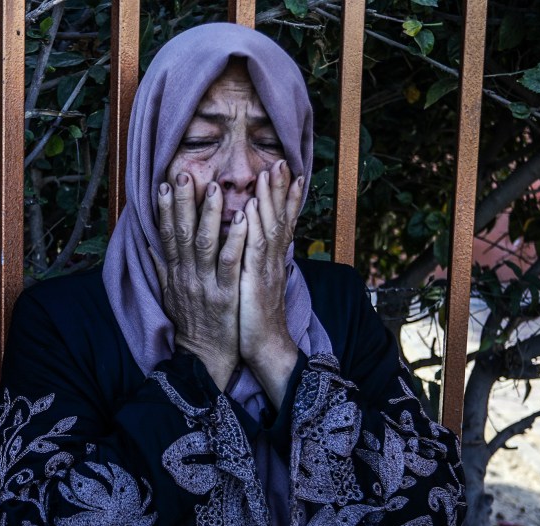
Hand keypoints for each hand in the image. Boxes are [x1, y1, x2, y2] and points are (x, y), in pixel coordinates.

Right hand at [152, 173, 248, 388]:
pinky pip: (230, 263)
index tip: (164, 184)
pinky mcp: (225, 295)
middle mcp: (187, 276)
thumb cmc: (191, 325)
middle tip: (183, 173)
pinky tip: (243, 218)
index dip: (165, 209)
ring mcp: (205, 285)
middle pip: (183, 233)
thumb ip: (161, 268)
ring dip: (209, 214)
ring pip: (205, 243)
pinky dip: (236, 239)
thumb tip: (150, 246)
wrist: (203, 359)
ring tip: (213, 187)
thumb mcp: (171, 295)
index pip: (167, 235)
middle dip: (183, 202)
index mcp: (175, 274)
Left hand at [239, 160, 303, 407]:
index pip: (280, 222)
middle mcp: (272, 261)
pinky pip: (253, 251)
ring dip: (270, 199)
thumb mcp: (254, 283)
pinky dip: (253, 228)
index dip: (285, 197)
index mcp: (270, 260)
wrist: (265, 349)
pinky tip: (252, 208)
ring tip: (270, 172)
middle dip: (281, 189)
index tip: (288, 172)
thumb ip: (253, 260)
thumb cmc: (255, 317)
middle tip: (282, 161)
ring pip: (269, 228)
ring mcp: (265, 270)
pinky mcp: (254, 282)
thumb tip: (251, 241)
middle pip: (279, 218)